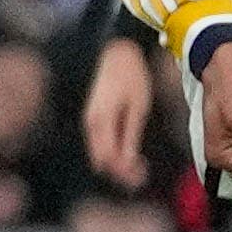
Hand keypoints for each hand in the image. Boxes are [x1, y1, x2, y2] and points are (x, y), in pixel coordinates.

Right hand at [81, 36, 158, 190]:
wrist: (116, 54)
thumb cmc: (132, 77)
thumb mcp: (138, 107)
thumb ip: (131, 135)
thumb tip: (128, 161)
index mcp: (101, 122)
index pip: (107, 159)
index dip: (123, 172)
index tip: (141, 176)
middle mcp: (90, 124)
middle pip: (100, 160)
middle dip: (119, 173)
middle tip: (141, 177)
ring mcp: (89, 121)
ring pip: (98, 154)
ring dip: (116, 164)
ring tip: (138, 168)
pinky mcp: (93, 118)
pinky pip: (99, 143)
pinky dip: (112, 152)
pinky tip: (129, 154)